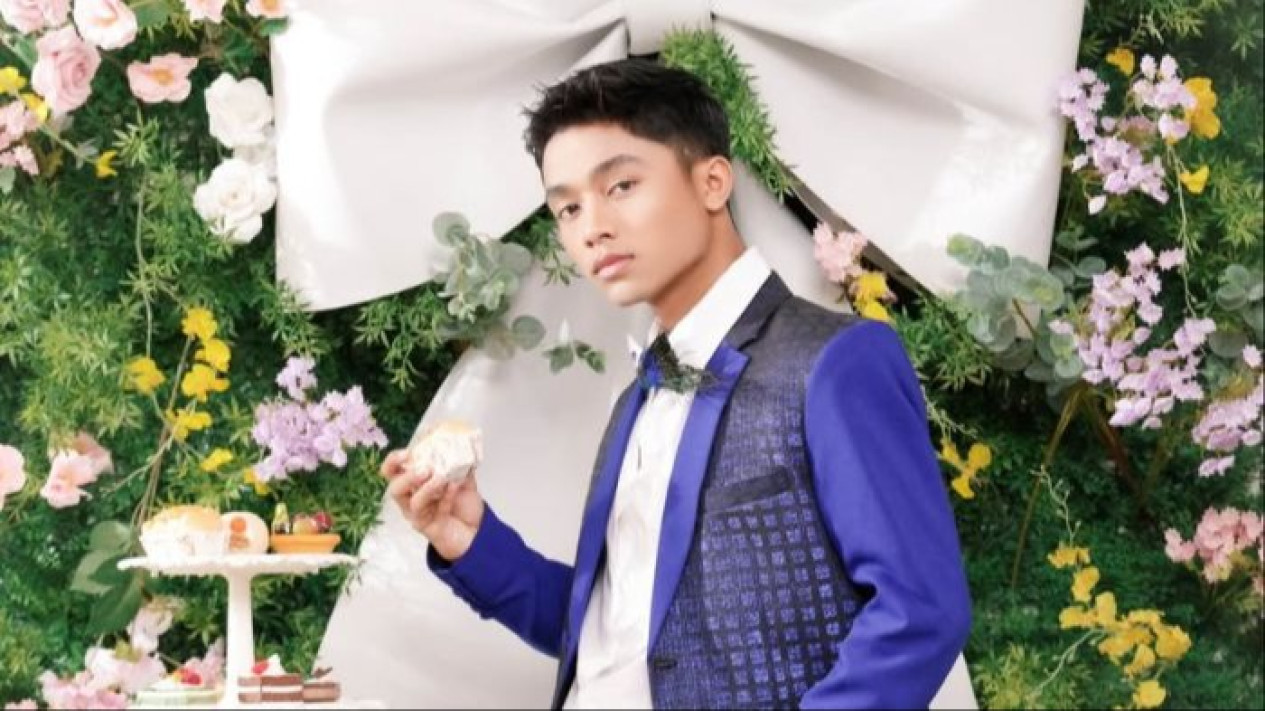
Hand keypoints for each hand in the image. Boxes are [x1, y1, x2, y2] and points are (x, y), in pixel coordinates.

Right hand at [381, 448, 484, 562]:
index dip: (393, 461)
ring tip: (441, 478)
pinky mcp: (428, 527)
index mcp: (414, 482)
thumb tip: (461, 447)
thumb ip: (460, 465)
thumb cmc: (463, 506)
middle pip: (395, 488)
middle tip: (425, 469)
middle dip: (408, 477)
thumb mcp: (464, 479)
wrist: (476, 531)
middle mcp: (411, 498)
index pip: (392, 471)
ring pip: (413, 502)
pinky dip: (445, 497)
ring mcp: (418, 514)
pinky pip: (433, 512)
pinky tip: (455, 486)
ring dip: (427, 488)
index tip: (407, 453)